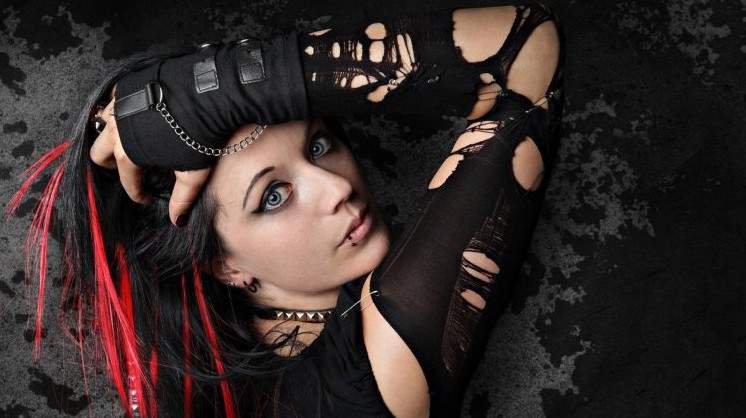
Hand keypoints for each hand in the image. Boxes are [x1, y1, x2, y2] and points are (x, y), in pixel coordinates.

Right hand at [89, 91, 210, 225]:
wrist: (206, 94)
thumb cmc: (199, 136)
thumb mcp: (193, 173)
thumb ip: (182, 198)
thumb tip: (177, 221)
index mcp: (127, 153)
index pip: (126, 180)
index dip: (136, 192)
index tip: (145, 196)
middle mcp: (116, 129)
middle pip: (99, 153)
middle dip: (111, 164)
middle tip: (131, 168)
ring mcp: (118, 104)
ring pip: (101, 125)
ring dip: (112, 137)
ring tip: (132, 142)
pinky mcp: (126, 84)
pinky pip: (114, 101)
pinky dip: (121, 112)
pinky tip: (138, 117)